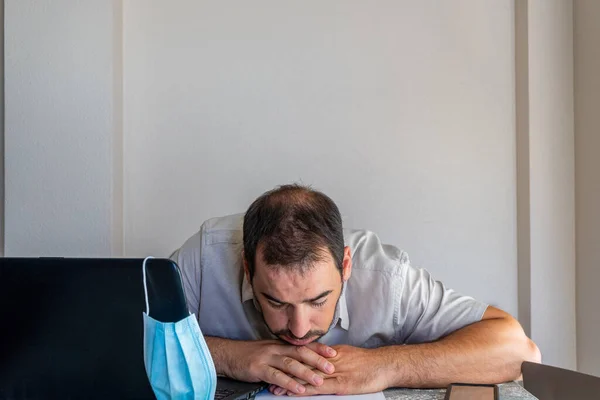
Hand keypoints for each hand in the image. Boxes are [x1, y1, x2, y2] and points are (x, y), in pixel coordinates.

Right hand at [227, 340, 336, 394]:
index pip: (302, 345)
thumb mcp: (268, 351)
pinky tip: (297, 389)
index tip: (333, 352)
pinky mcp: (258, 368)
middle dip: (317, 360)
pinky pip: (276, 376)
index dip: (318, 349)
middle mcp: (275, 348)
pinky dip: (288, 383)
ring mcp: (267, 357)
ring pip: (290, 364)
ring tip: (318, 380)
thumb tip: (301, 362)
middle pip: (300, 352)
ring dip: (306, 372)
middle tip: (332, 367)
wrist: (228, 354)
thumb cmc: (248, 355)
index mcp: (279, 345)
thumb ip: (283, 356)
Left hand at [270, 345, 389, 395]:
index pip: (307, 356)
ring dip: (289, 383)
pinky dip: (304, 390)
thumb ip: (335, 359)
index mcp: (332, 353)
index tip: (277, 365)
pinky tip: (294, 393)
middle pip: (303, 366)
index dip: (290, 361)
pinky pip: (319, 387)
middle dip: (285, 372)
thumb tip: (323, 361)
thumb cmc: (371, 362)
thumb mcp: (350, 356)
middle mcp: (330, 360)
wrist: (386, 365)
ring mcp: (335, 372)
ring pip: (307, 377)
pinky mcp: (341, 384)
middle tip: (268, 377)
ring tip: (274, 388)